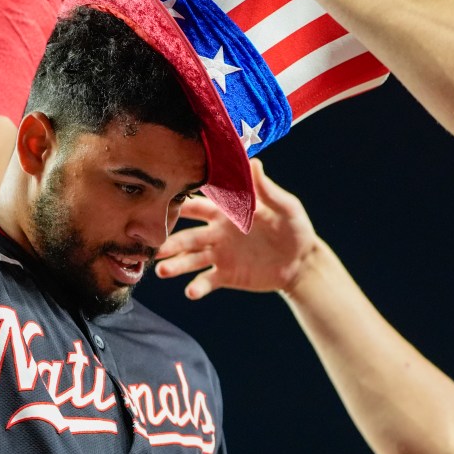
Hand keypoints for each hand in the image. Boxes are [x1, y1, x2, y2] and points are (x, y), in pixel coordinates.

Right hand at [156, 160, 319, 298]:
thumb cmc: (294, 227)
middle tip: (152, 243)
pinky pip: (206, 281)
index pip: (197, 205)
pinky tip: (191, 292)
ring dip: (175, 265)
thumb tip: (254, 161)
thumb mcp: (285, 207)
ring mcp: (219, 255)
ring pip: (190, 259)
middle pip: (186, 235)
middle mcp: (216, 233)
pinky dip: (197, 287)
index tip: (161, 201)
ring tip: (161, 271)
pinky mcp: (225, 275)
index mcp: (227, 212)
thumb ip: (267, 190)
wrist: (302, 262)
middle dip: (168, 240)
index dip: (179, 203)